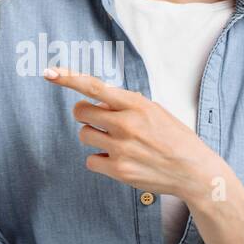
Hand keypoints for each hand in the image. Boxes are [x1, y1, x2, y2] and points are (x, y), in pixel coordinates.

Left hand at [42, 66, 225, 202]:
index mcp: (136, 104)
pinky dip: (100, 160)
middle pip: (80, 112)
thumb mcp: (155, 111)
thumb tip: (98, 102)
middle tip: (100, 121)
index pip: (95, 87)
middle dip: (86, 115)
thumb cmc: (174, 138)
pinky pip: (91, 160)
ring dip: (95, 137)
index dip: (69, 79)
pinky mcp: (118, 170)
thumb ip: (126, 105)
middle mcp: (125, 124)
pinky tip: (119, 160)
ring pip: (84, 135)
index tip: (50, 73)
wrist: (193, 171)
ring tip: (118, 143)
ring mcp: (120, 148)